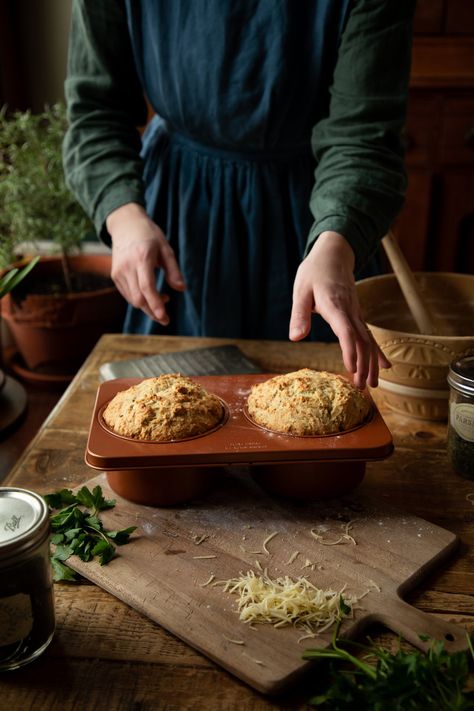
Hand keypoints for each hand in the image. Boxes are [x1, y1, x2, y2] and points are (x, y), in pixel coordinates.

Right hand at [107, 203, 185, 324]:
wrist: (125, 225)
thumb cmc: (149, 235)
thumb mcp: (166, 249)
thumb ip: (173, 270)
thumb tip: (181, 289)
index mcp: (142, 258)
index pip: (147, 287)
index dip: (156, 304)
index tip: (164, 317)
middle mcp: (127, 267)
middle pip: (139, 298)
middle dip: (152, 312)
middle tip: (166, 318)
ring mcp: (118, 272)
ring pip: (132, 300)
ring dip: (147, 307)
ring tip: (163, 300)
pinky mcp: (115, 276)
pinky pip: (128, 295)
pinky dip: (140, 300)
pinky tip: (151, 295)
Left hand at [289, 231, 390, 388]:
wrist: (334, 253)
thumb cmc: (314, 272)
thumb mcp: (301, 290)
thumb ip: (299, 314)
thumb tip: (295, 338)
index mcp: (335, 305)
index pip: (346, 331)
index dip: (350, 351)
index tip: (352, 370)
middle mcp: (350, 311)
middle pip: (362, 341)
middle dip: (364, 365)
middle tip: (362, 388)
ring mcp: (356, 313)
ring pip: (369, 340)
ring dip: (372, 363)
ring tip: (372, 385)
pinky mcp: (357, 314)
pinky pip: (369, 335)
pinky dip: (377, 352)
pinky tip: (384, 367)